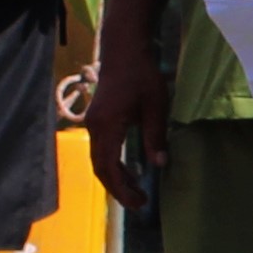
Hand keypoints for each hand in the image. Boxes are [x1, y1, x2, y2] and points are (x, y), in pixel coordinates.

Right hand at [80, 38, 159, 195]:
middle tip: (140, 203)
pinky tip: (129, 170)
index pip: (109, 167)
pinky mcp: (97, 120)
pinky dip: (113, 164)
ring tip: (137, 191)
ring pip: (99, 160)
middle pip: (100, 168)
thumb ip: (155, 135)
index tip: (139, 203)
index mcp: (106, 126)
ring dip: (116, 177)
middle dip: (118, 189)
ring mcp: (93, 124)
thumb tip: (159, 164)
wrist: (123, 49)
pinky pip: (101, 150)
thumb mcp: (155, 106)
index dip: (122, 189)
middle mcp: (94, 128)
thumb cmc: (142, 74)